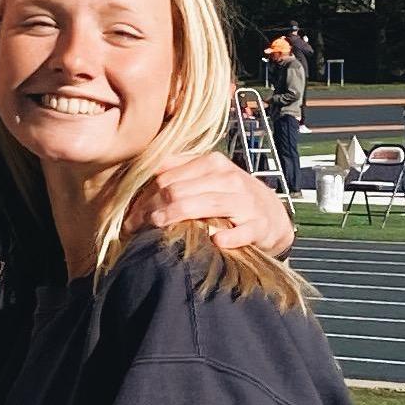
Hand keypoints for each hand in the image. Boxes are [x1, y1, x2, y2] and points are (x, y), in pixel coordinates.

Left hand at [132, 145, 295, 258]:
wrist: (273, 216)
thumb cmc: (234, 197)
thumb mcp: (210, 177)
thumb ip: (181, 170)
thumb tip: (148, 170)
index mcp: (212, 163)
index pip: (167, 177)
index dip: (144, 197)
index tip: (131, 215)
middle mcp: (228, 178)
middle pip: (178, 192)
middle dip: (152, 211)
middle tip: (135, 229)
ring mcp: (244, 201)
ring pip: (203, 206)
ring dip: (175, 219)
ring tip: (156, 232)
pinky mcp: (258, 225)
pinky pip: (239, 231)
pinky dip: (225, 237)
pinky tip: (213, 241)